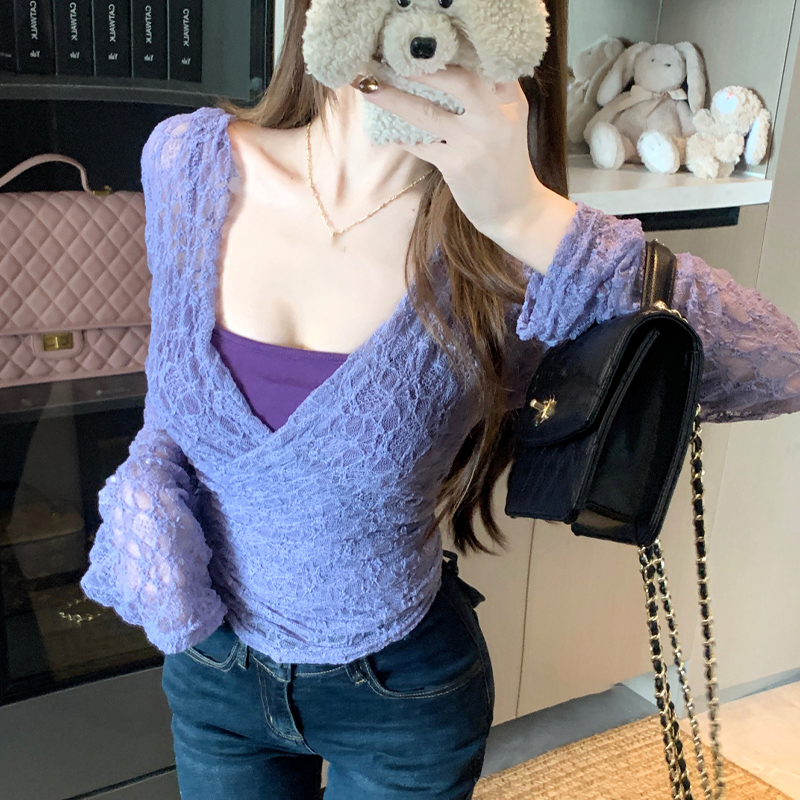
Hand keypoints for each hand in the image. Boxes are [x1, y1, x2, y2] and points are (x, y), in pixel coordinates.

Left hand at [358, 66, 576, 271]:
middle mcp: (495, 118)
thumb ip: (492, 94)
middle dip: (421, 68)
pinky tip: (390, 130)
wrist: (515, 210)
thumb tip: (450, 70)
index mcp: (510, 101)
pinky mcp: (457, 166)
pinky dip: (404, 137)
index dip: (450, 52)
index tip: (421, 46)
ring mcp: (474, 143)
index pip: (482, 65)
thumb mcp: (510, 122)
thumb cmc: (507, 163)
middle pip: (458, 80)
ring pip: (427, 113)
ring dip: (394, 99)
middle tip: (392, 58)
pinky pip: (421, 145)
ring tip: (370, 88)